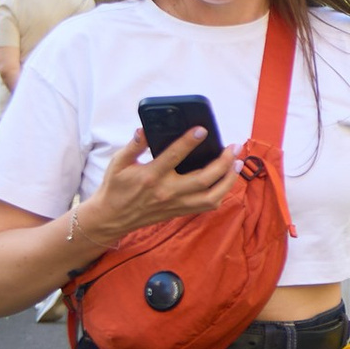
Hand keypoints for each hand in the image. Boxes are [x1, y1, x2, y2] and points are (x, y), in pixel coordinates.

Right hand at [82, 125, 241, 250]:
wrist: (112, 218)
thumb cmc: (116, 187)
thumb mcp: (118, 163)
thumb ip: (134, 145)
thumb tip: (145, 130)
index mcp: (151, 176)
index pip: (173, 156)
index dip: (189, 141)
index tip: (202, 130)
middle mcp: (167, 192)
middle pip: (203, 179)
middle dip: (223, 162)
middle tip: (234, 147)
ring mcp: (176, 204)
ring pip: (212, 196)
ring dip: (229, 180)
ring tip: (237, 163)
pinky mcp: (180, 211)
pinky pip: (207, 205)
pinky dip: (221, 193)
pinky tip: (227, 180)